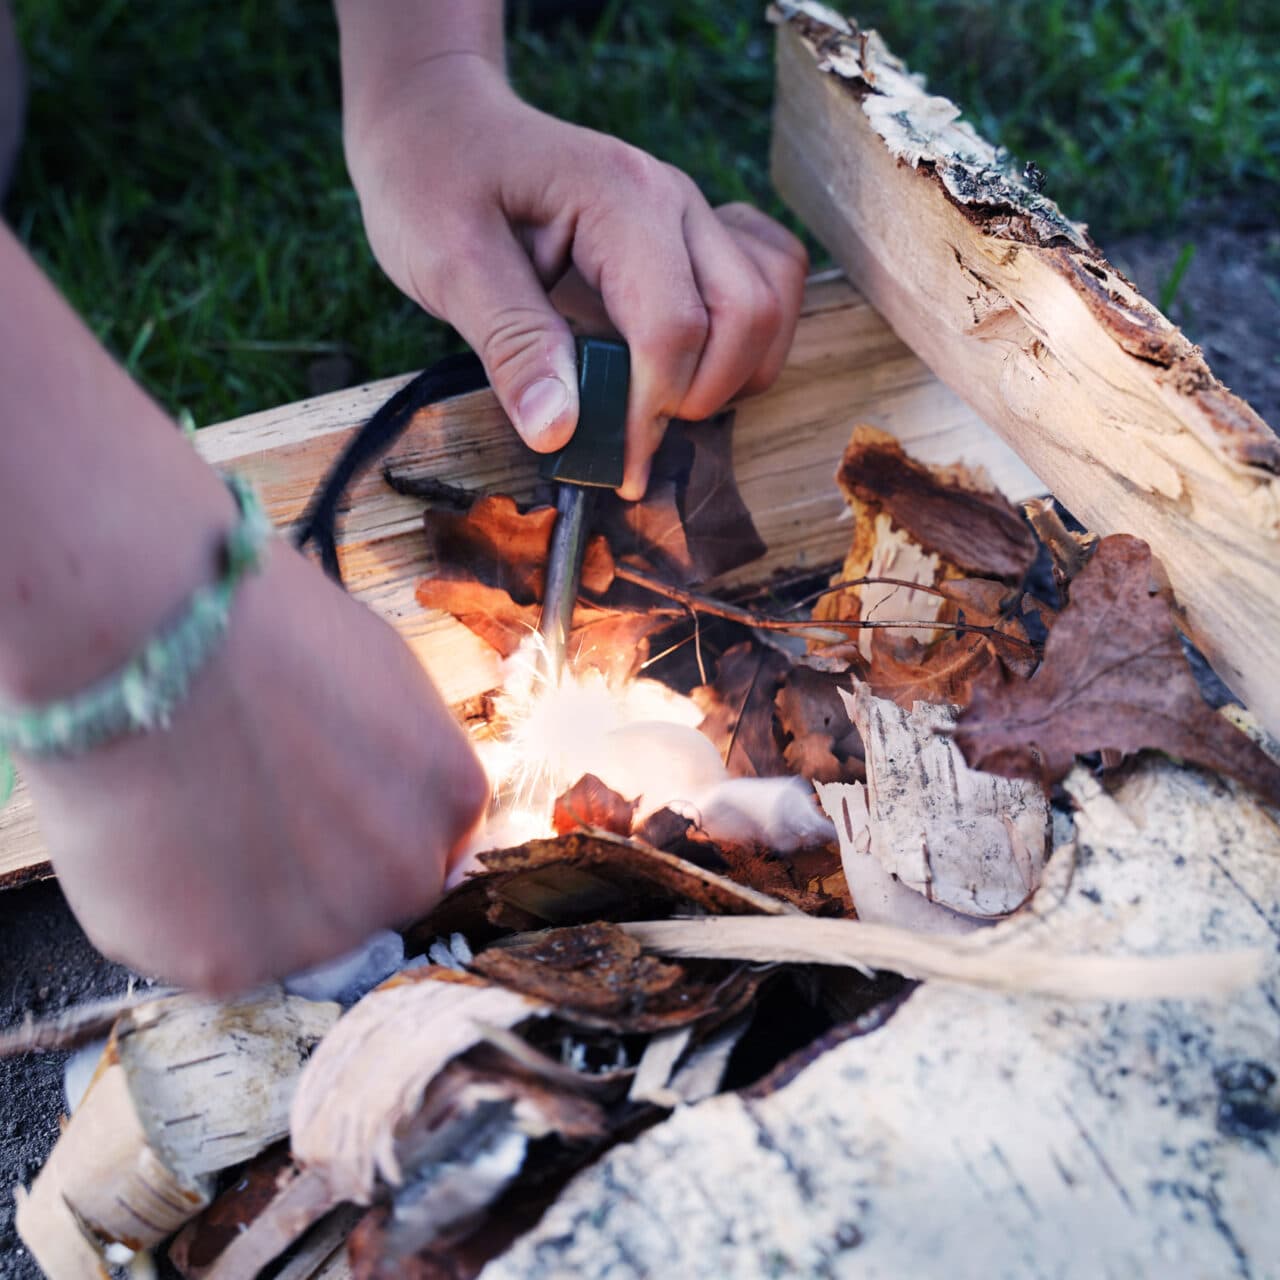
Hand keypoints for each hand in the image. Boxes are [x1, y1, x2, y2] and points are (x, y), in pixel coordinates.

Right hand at [20, 543, 487, 993]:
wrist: (143, 627)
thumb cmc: (257, 625)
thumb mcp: (383, 676)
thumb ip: (404, 760)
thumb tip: (392, 797)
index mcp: (451, 800)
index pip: (429, 846)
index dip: (367, 826)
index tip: (318, 804)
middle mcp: (403, 878)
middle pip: (370, 902)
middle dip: (318, 870)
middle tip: (245, 809)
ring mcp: (320, 929)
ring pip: (288, 939)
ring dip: (246, 898)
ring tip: (191, 814)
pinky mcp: (224, 963)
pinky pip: (204, 953)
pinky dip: (173, 913)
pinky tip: (153, 838)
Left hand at [345, 54, 807, 498]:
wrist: (439, 120)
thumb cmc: (434, 183)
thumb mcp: (449, 263)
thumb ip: (512, 344)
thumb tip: (560, 432)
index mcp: (618, 198)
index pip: (672, 327)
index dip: (651, 414)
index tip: (619, 472)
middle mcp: (674, 199)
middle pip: (747, 316)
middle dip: (700, 398)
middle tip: (634, 435)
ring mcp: (692, 213)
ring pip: (771, 304)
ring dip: (735, 374)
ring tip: (663, 404)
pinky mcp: (695, 232)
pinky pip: (769, 282)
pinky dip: (749, 339)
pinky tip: (692, 362)